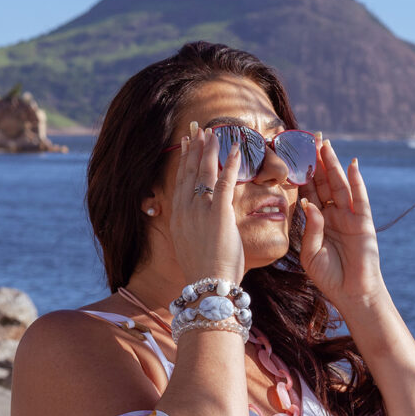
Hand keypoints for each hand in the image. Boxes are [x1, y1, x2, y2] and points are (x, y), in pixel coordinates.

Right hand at [169, 125, 244, 283]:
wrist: (207, 285)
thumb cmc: (203, 272)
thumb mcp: (189, 246)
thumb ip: (192, 230)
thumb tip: (196, 225)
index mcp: (178, 217)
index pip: (180, 181)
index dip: (184, 161)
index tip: (186, 144)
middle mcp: (186, 210)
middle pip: (189, 172)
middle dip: (193, 148)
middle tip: (197, 129)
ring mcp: (201, 211)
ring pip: (204, 172)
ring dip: (209, 150)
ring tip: (213, 132)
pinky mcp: (219, 214)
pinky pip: (225, 183)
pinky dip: (230, 164)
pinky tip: (236, 150)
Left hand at [299, 139, 385, 312]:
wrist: (352, 294)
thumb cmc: (329, 277)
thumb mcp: (310, 253)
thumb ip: (309, 229)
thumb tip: (309, 205)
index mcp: (317, 222)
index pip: (307, 193)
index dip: (300, 175)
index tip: (290, 157)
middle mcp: (333, 215)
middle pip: (322, 183)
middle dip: (316, 162)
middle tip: (309, 139)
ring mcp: (349, 217)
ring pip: (339, 185)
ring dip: (333, 165)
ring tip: (326, 145)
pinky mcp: (363, 223)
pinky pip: (359, 198)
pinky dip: (356, 181)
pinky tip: (351, 164)